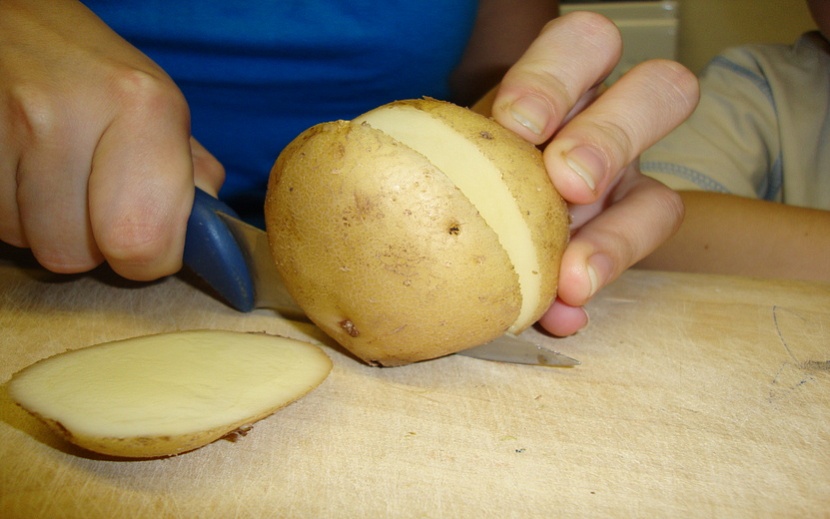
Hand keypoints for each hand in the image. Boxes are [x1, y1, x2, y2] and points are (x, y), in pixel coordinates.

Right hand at [0, 0, 223, 280]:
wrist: (14, 20)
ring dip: (47, 228)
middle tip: (99, 207)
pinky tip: (25, 173)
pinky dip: (13, 211)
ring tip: (58, 179)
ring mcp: (4, 126)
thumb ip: (189, 173)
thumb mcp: (159, 106)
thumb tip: (207, 233)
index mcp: (143, 107)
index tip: (148, 247)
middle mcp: (68, 114)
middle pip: (73, 256)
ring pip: (27, 243)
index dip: (149, 261)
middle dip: (92, 248)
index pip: (141, 242)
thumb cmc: (97, 72)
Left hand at [489, 12, 698, 335]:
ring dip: (617, 237)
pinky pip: (638, 262)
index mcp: (561, 82)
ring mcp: (627, 184)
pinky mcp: (629, 235)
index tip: (516, 127)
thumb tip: (448, 235)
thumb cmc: (461, 164)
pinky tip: (560, 312)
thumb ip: (460, 173)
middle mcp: (606, 123)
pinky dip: (596, 286)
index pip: (582, 44)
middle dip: (610, 139)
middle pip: (657, 93)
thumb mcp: (458, 150)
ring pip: (663, 195)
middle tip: (566, 184)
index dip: (556, 80)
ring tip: (570, 278)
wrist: (471, 209)